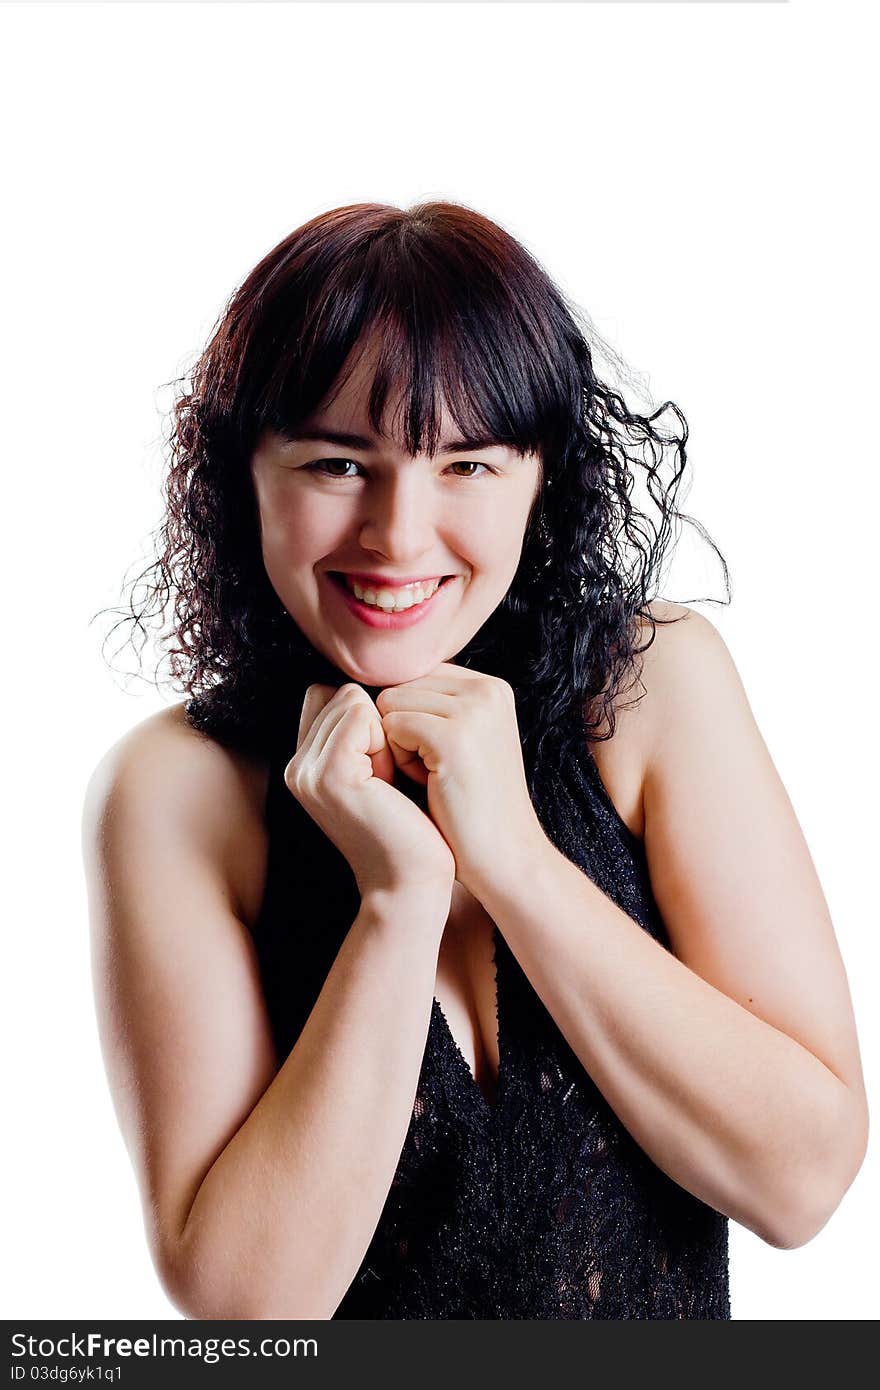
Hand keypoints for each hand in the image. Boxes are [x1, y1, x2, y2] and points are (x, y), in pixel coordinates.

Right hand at [284, 682, 455, 902]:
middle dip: (377, 723)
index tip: (385, 763)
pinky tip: (391, 780)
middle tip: (390, 778)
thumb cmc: (410, 826)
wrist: (412, 880)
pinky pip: (360, 713)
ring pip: (351, 699)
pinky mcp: (329, 774)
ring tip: (390, 781)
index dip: (367, 716)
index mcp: (305, 764)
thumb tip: (378, 686)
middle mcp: (297, 766)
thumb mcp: (379, 770)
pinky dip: (386, 739)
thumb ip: (362, 731)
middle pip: (340, 693)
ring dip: (384, 732)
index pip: (329, 695)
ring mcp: (307, 770)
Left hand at [374, 663, 548, 898]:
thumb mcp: (463, 740)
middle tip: (439, 770)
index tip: (443, 756)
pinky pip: (390, 726)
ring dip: (399, 745)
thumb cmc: (471, 805)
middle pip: (399, 687)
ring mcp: (473, 709)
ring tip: (436, 776)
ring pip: (390, 704)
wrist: (503, 856)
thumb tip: (373, 686)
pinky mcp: (453, 734)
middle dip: (404, 730)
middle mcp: (486, 688)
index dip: (412, 719)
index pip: (416, 676)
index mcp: (491, 687)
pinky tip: (431, 783)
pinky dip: (399, 760)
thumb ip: (434, 705)